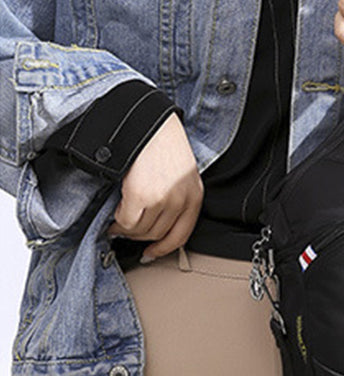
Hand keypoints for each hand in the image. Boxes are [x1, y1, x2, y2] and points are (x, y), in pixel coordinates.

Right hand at [107, 113, 203, 261]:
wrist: (146, 122)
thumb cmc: (161, 145)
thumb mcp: (180, 173)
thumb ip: (175, 199)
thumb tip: (155, 228)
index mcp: (195, 196)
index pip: (181, 236)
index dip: (163, 248)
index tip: (150, 253)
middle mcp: (181, 200)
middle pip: (157, 235)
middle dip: (139, 236)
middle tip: (126, 228)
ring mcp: (162, 199)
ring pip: (140, 231)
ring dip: (126, 228)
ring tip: (119, 218)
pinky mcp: (141, 195)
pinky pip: (126, 222)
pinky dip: (118, 221)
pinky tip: (115, 211)